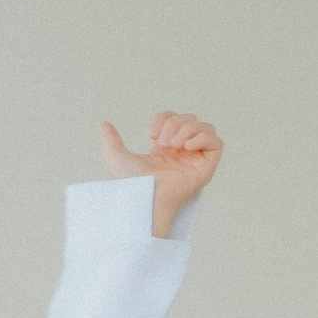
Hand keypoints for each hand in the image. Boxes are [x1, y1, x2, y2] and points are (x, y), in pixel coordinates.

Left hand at [97, 109, 222, 237]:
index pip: (173, 118)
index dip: (164, 118)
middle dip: (175, 123)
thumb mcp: (117, 158)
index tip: (150, 134)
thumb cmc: (133, 187)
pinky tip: (186, 147)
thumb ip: (111, 141)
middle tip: (162, 142)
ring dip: (187, 129)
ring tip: (173, 145)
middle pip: (189, 119)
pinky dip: (202, 138)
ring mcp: (195, 160)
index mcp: (165, 149)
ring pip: (203, 127)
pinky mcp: (206, 167)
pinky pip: (216, 142)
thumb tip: (102, 124)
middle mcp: (182, 153)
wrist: (145, 200)